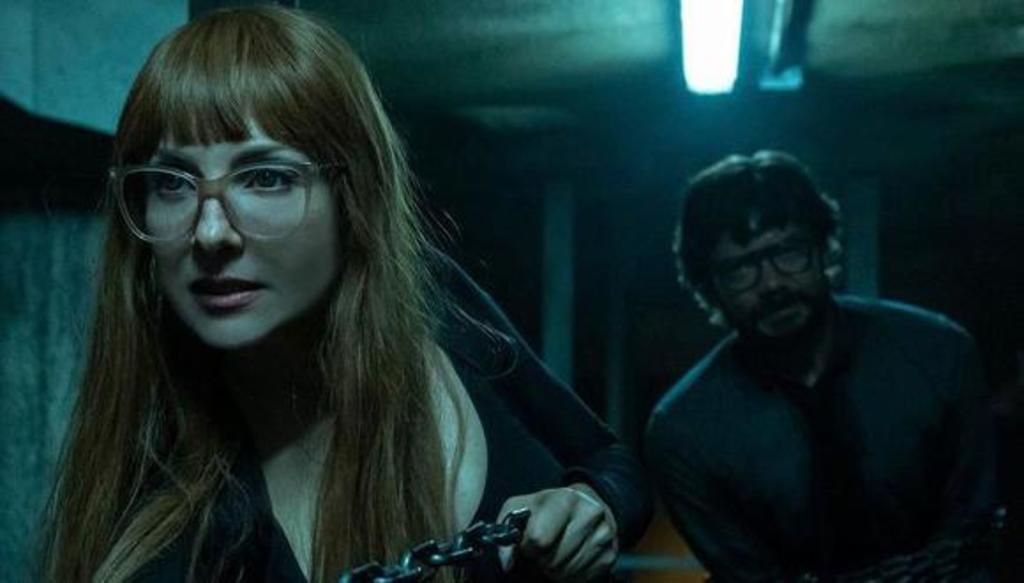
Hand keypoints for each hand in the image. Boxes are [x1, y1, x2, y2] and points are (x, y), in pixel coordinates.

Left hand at [496, 483, 617, 581]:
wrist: (586, 503)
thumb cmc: (547, 508)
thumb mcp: (521, 508)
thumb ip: (507, 531)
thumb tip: (506, 563)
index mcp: (566, 499)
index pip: (538, 539)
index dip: (529, 546)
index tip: (531, 541)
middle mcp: (590, 514)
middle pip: (553, 560)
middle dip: (542, 559)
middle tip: (544, 549)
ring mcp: (604, 535)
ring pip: (567, 572)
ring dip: (555, 569)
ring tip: (556, 554)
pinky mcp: (611, 554)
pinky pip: (582, 579)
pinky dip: (570, 575)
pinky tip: (569, 560)